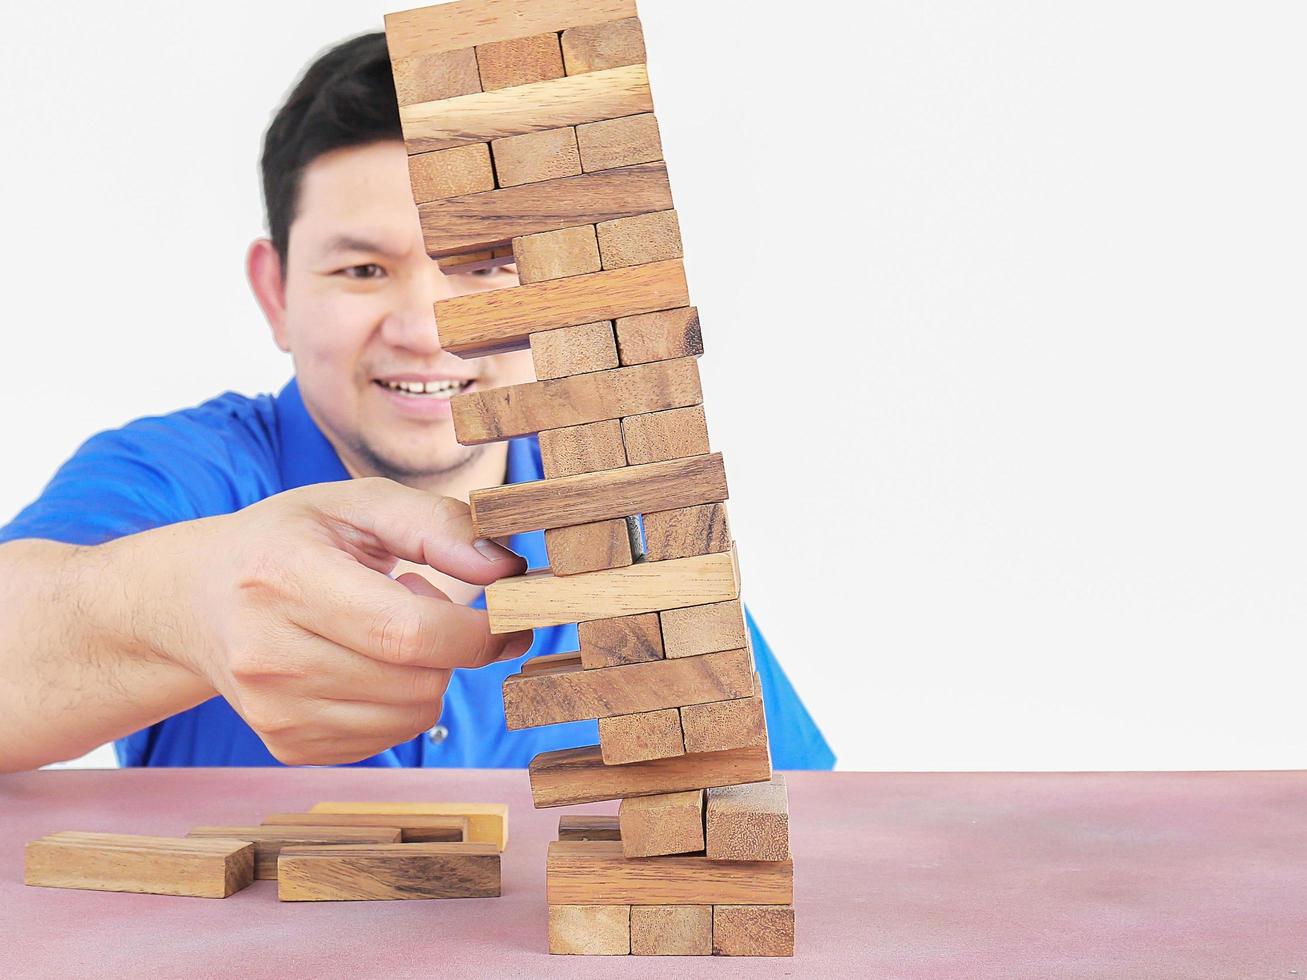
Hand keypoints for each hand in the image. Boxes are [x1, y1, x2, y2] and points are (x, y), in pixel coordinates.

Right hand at [157, 478, 529, 764]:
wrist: (197, 600)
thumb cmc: (290, 541)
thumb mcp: (358, 504)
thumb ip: (438, 524)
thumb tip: (508, 569)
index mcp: (284, 577)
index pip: (408, 632)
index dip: (478, 632)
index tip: (510, 617)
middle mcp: (269, 653)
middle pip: (418, 681)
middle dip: (452, 648)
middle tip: (423, 603)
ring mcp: (273, 710)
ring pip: (411, 717)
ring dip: (427, 674)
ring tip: (386, 628)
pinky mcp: (287, 745)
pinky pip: (388, 738)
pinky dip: (401, 702)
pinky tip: (367, 662)